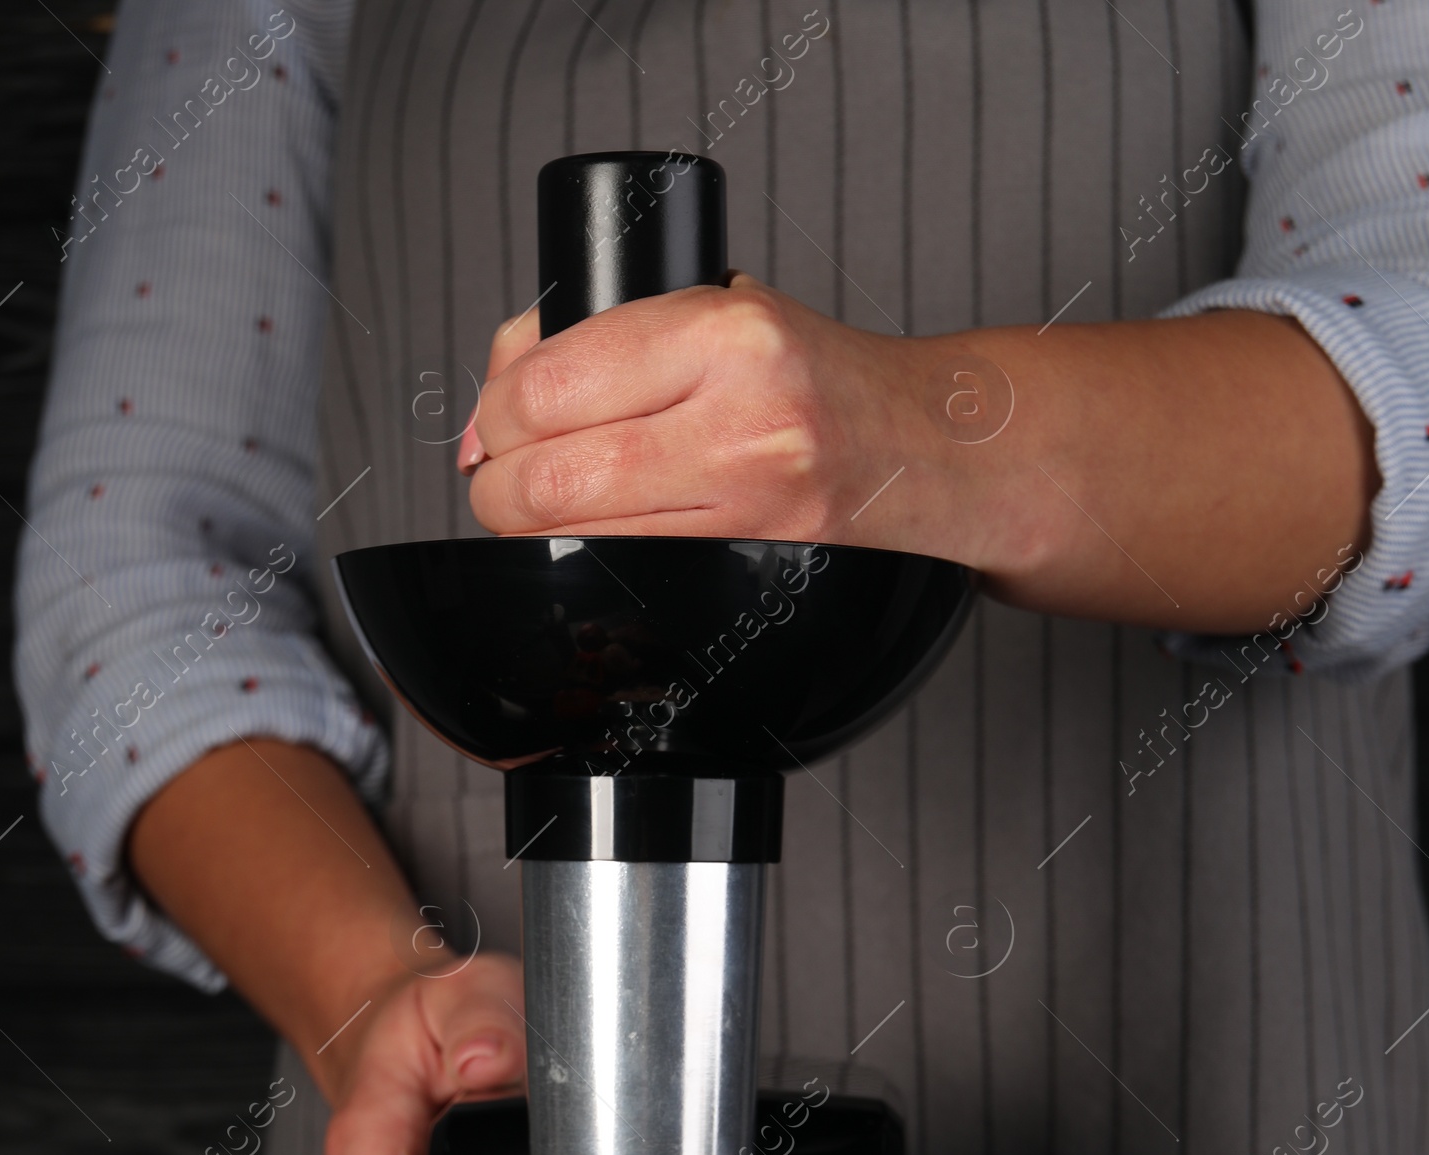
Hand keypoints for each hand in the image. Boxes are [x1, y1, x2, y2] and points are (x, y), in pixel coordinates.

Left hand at [458, 286, 1378, 633]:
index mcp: (725, 332)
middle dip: (500, 479)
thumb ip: (612, 331)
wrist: (934, 447)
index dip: (496, 407)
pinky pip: (629, 573)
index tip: (493, 419)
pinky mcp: (756, 567)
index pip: (551, 379)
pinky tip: (591, 537)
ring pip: (580, 532)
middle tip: (501, 472)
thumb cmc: (821, 376)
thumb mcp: (723, 308)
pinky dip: (588, 557)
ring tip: (539, 502)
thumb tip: (497, 388)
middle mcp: (741, 419)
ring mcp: (751, 504)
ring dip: (533, 524)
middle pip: (549, 472)